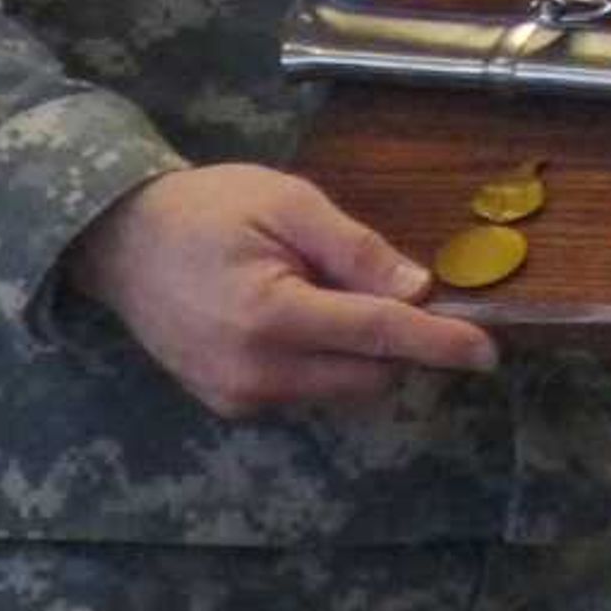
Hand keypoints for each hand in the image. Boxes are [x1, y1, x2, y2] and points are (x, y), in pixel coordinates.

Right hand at [63, 164, 497, 419]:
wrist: (121, 242)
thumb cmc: (208, 209)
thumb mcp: (289, 204)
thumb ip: (356, 249)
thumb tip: (420, 289)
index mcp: (272, 318)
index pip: (379, 336)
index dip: (440, 343)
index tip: (489, 352)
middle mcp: (255, 374)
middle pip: (370, 376)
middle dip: (400, 340)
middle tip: (388, 283)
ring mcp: (239, 398)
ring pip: (343, 390)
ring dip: (362, 352)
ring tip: (323, 289)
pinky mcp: (230, 405)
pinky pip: (308, 392)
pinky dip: (328, 362)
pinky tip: (302, 315)